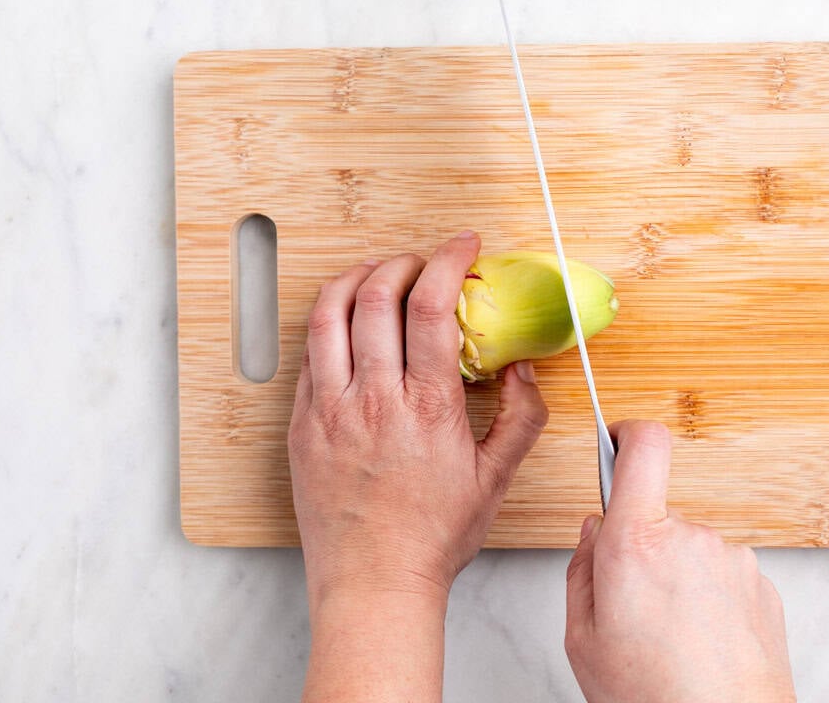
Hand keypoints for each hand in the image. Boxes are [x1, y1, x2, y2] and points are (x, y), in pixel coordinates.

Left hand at [287, 231, 548, 612]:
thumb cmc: (432, 537)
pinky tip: (348, 324)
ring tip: (378, 274)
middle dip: (404, 260)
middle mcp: (374, 400)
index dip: (449, 260)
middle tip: (423, 262)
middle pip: (377, 295)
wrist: (374, 583)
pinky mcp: (303, 425)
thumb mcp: (496, 477)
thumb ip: (521, 416)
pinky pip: (307, 354)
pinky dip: (328, 322)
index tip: (464, 245)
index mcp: (427, 408)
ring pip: (328, 314)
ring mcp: (330, 410)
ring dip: (356, 278)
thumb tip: (525, 369)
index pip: (434, 306)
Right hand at [565, 420, 794, 702]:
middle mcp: (692, 539)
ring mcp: (733, 560)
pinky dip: (707, 599)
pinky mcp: (761, 584)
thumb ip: (582, 570)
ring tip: (669, 637)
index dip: (627, 434)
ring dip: (676, 578)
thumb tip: (594, 532)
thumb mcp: (583, 638)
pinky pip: (720, 575)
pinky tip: (699, 643)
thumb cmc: (654, 698)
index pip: (644, 446)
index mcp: (637, 544)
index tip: (616, 441)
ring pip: (690, 549)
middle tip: (632, 607)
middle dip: (641, 548)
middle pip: (658, 515)